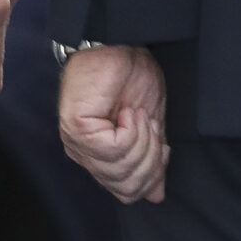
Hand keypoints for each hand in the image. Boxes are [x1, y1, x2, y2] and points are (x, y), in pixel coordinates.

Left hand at [59, 45, 168, 204]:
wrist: (120, 45)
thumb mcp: (150, 126)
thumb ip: (151, 160)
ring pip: (121, 170)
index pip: (127, 191)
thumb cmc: (132, 78)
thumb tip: (156, 195)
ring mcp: (77, 143)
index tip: (163, 147)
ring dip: (142, 142)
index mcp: (99, 157)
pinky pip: (114, 149)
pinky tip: (128, 112)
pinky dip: (131, 131)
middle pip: (126, 187)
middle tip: (151, 126)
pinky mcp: (77, 128)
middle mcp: (84, 155)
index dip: (153, 174)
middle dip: (151, 160)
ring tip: (139, 114)